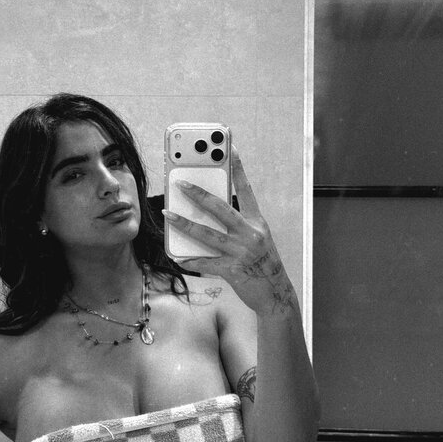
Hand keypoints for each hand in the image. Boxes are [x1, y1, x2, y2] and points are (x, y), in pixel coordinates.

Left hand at [163, 148, 297, 316]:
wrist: (275, 292)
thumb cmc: (262, 262)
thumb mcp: (256, 237)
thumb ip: (238, 223)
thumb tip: (207, 210)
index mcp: (258, 222)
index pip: (246, 190)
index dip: (238, 169)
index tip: (229, 149)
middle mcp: (251, 234)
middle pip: (220, 208)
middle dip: (198, 194)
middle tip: (180, 182)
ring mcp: (241, 252)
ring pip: (208, 234)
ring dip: (184, 223)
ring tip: (168, 213)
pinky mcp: (232, 270)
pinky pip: (206, 263)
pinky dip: (190, 259)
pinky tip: (176, 255)